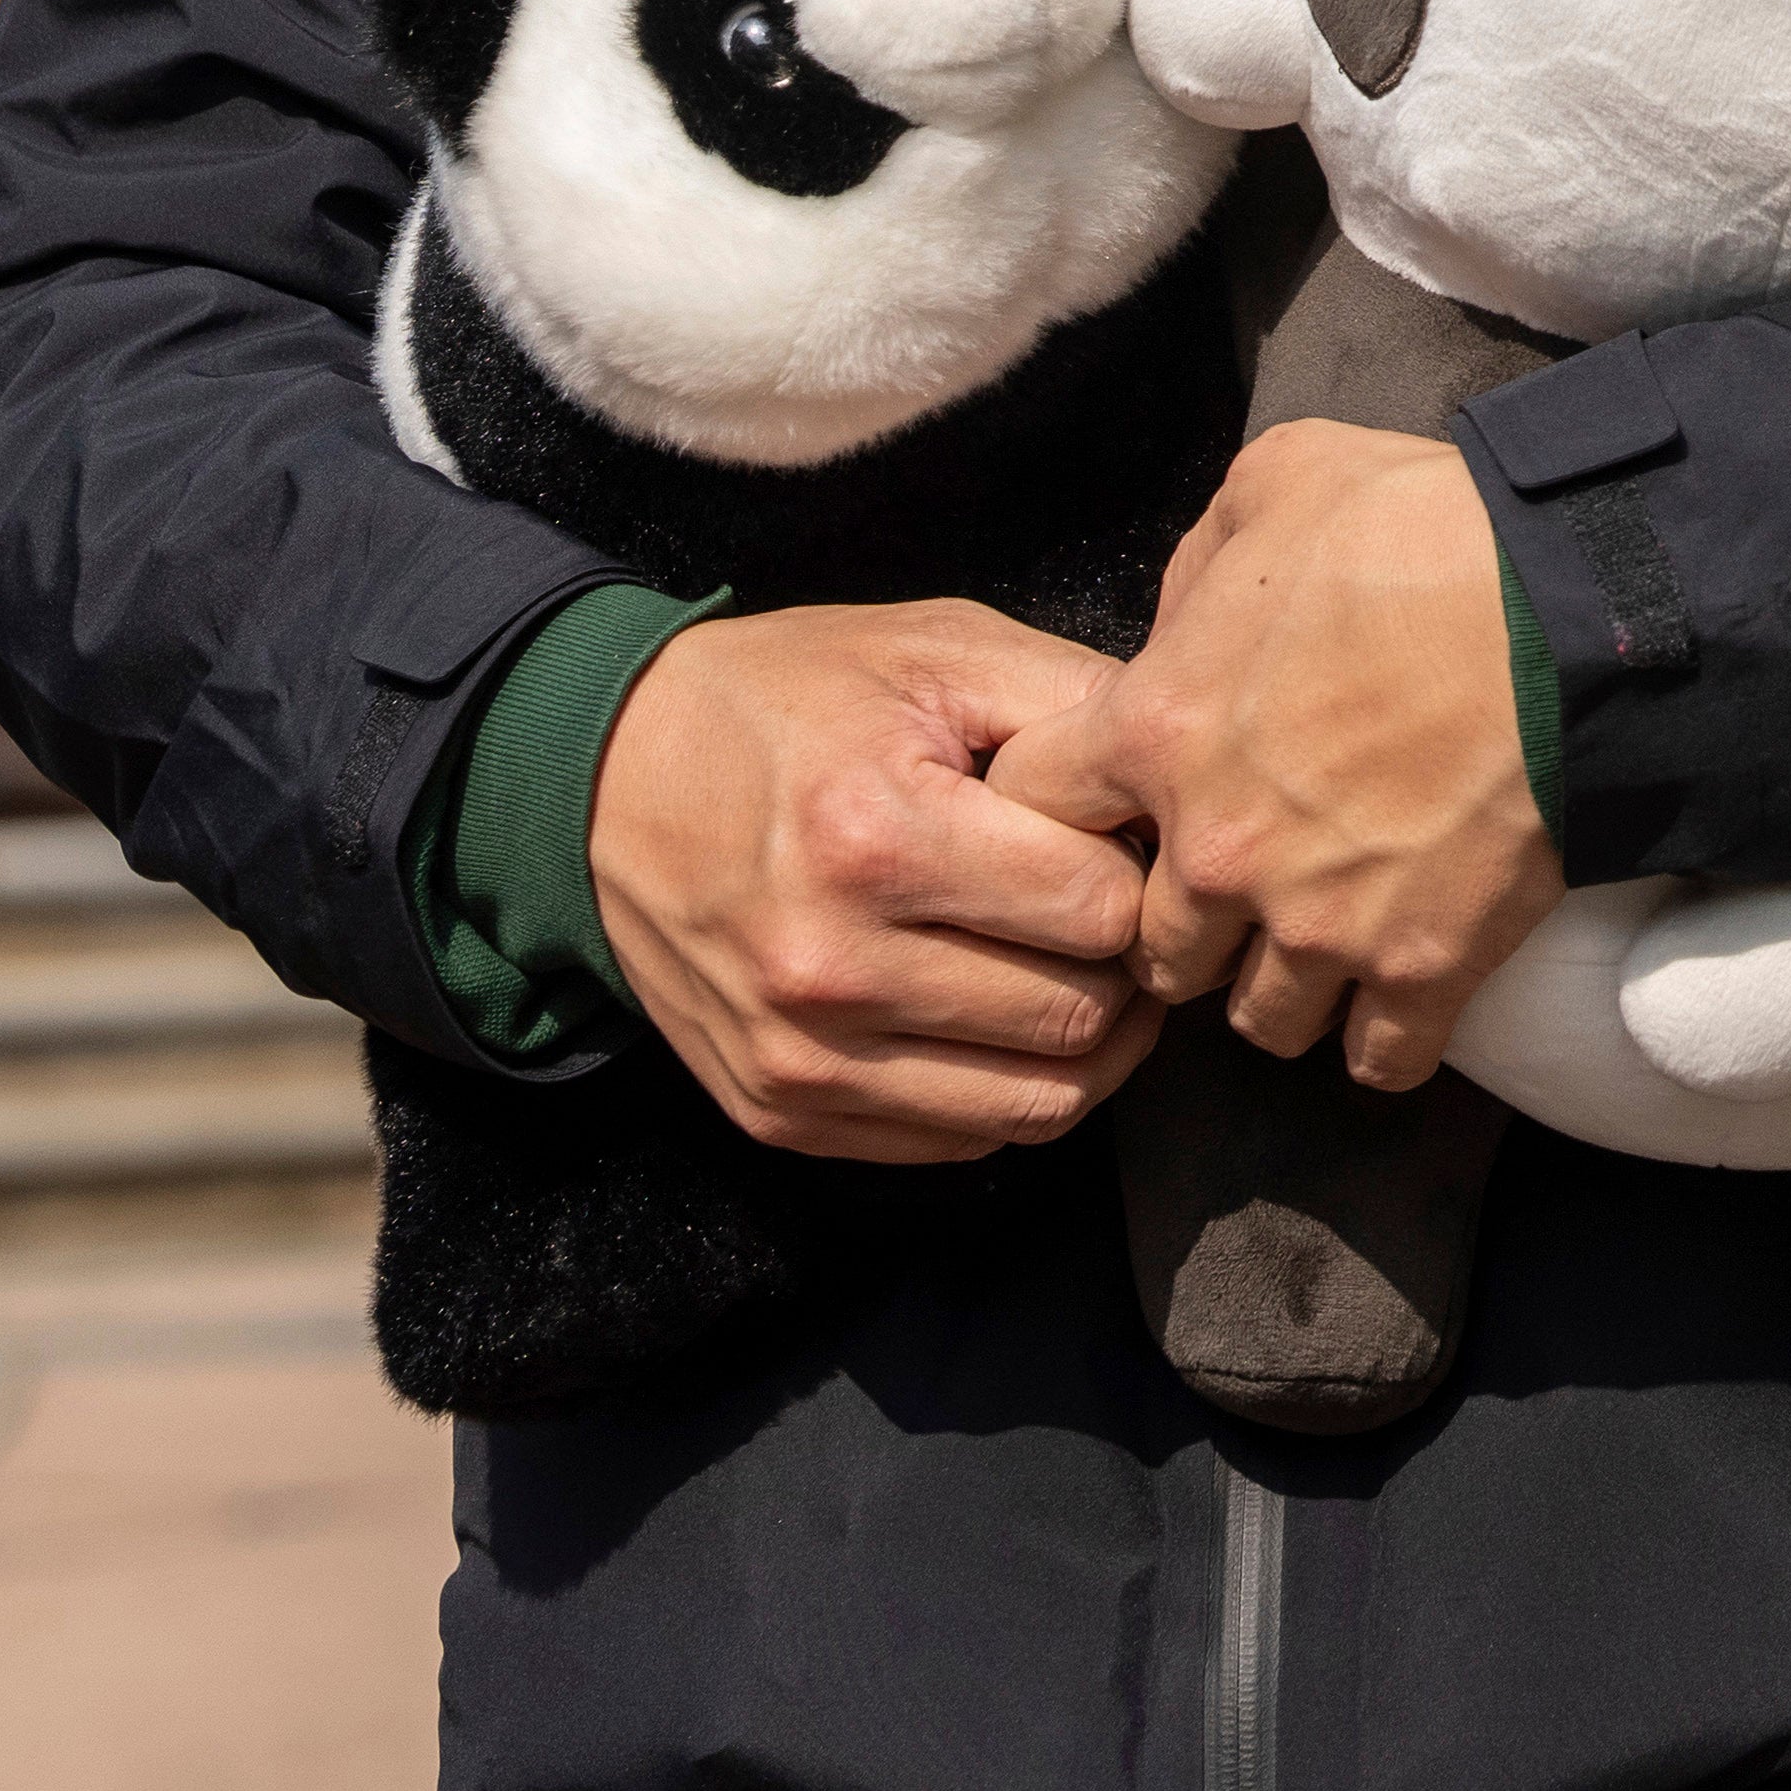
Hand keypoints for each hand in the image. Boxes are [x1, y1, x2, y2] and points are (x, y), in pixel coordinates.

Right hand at [593, 601, 1170, 1159]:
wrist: (600, 780)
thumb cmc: (790, 700)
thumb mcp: (935, 650)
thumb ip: (1077, 704)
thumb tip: (1190, 781)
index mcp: (877, 836)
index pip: (1101, 909)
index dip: (1143, 872)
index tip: (1128, 842)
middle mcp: (832, 965)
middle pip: (1080, 1015)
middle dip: (1129, 964)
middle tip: (1122, 912)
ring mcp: (800, 1057)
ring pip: (1039, 1102)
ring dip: (1095, 1045)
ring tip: (1087, 971)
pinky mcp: (781, 1112)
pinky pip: (963, 1140)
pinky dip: (1013, 1088)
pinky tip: (1009, 1016)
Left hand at [1010, 419, 1561, 1090]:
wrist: (1583, 608)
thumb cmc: (1429, 530)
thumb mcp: (1280, 482)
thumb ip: (1202, 566)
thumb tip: (1185, 626)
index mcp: (1159, 730)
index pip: (1039, 808)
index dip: (1071, 805)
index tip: (1120, 802)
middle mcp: (1218, 851)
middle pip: (1148, 949)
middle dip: (1186, 924)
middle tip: (1240, 889)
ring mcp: (1320, 923)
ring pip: (1258, 1021)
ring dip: (1280, 988)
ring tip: (1322, 947)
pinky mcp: (1423, 965)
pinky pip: (1376, 1061)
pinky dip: (1383, 1041)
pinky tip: (1397, 999)